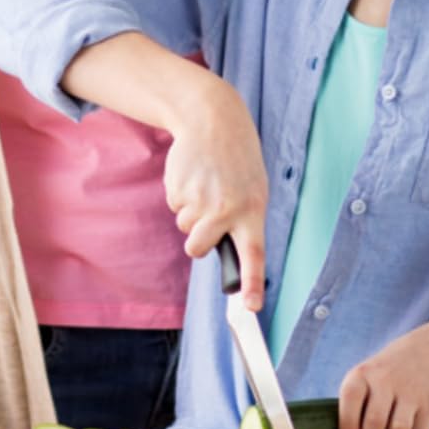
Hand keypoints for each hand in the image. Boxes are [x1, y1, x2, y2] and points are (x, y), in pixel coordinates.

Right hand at [164, 74, 268, 309]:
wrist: (212, 120)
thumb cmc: (236, 159)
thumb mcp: (251, 188)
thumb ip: (242, 219)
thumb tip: (227, 252)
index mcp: (252, 211)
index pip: (254, 255)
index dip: (253, 284)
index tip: (252, 308)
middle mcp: (226, 210)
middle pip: (197, 248)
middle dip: (196, 238)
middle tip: (207, 213)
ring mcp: (200, 201)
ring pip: (184, 228)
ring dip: (189, 212)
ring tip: (204, 184)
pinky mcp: (178, 190)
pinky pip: (174, 207)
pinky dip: (180, 195)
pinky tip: (192, 175)